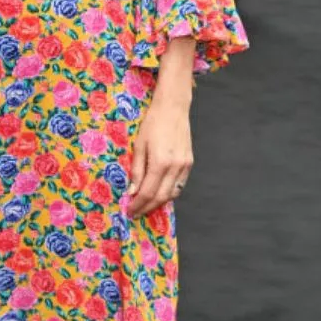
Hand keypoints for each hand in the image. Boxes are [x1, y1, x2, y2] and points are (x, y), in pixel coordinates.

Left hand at [128, 101, 192, 217]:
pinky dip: (169, 193)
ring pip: (173, 194)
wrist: (173, 108)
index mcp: (160, 163)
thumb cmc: (152, 123)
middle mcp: (175, 167)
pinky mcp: (189, 163)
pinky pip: (179, 185)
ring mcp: (185, 166)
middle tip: (136, 212)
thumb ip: (136, 170)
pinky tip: (159, 193)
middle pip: (161, 197)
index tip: (130, 211)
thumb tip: (132, 191)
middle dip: (148, 208)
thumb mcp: (138, 146)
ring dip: (159, 203)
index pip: (148, 192)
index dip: (138, 204)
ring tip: (146, 205)